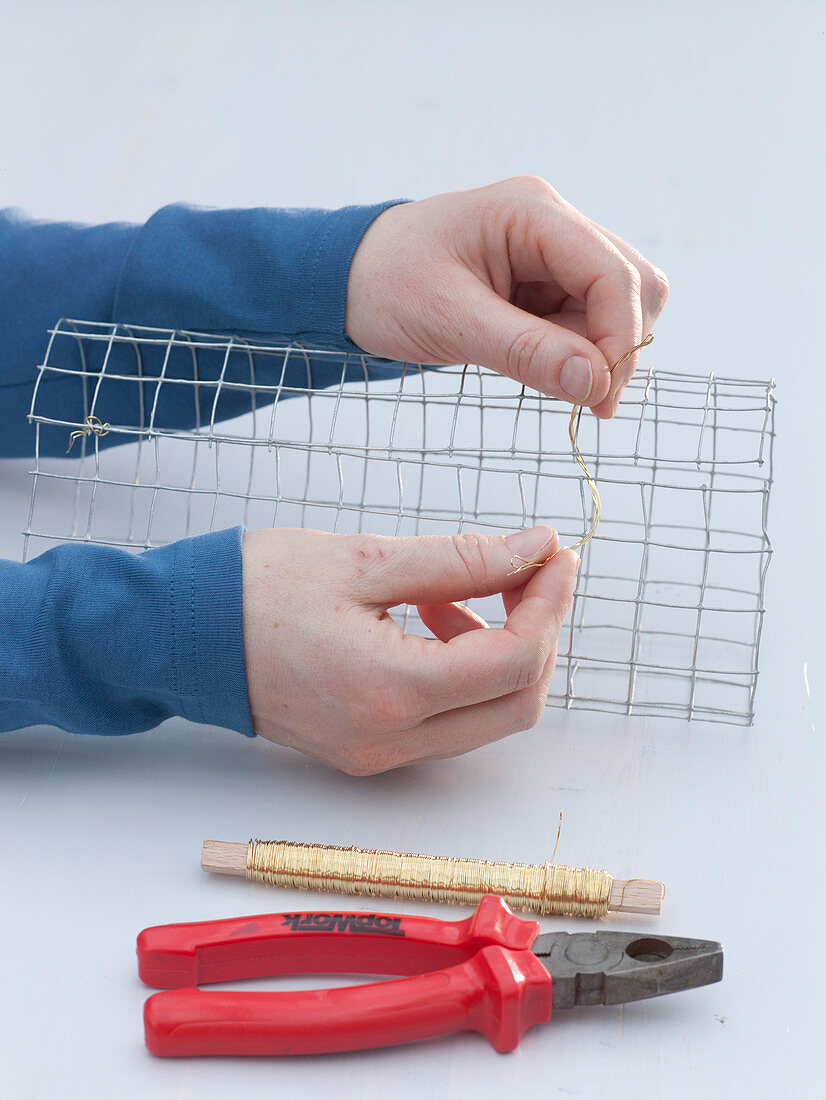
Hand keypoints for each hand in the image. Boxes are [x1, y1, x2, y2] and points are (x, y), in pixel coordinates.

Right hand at [242, 525, 577, 773]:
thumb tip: (537, 547)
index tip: (555, 554)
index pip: (515, 661)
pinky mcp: (368, 751)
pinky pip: (447, 722)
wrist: (183, 636)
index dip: (550, 603)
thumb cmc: (256, 590)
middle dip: (538, 631)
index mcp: (391, 691)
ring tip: (462, 592)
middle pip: (515, 702)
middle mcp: (391, 740)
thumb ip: (461, 558)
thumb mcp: (364, 559)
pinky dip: (463, 673)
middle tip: (527, 569)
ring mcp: (379, 755)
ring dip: (501, 653)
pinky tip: (434, 622)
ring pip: (486, 717)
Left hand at [346, 175, 668, 417]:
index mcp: (531, 213)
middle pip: (633, 284)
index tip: (600, 399)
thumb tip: (595, 385)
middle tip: (586, 402)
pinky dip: (577, 353)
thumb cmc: (386, 285)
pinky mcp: (545, 283)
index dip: (621, 339)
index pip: (613, 272)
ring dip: (598, 353)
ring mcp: (552, 252)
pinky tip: (542, 367)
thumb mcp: (450, 320)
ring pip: (617, 307)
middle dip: (619, 347)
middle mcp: (553, 224)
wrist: (348, 281)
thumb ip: (525, 351)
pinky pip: (586, 322)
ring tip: (548, 378)